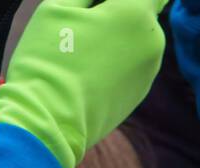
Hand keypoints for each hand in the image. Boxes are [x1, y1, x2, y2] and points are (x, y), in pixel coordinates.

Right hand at [0, 0, 169, 167]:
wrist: (46, 123)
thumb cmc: (48, 61)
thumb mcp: (56, 8)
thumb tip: (98, 0)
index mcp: (136, 12)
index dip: (124, 1)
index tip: (102, 9)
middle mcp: (153, 41)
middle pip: (138, 18)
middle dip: (115, 19)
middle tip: (78, 33)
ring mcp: (147, 73)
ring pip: (132, 47)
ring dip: (113, 46)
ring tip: (77, 62)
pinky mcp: (135, 98)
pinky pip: (126, 73)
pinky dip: (110, 72)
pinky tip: (82, 82)